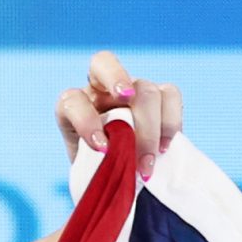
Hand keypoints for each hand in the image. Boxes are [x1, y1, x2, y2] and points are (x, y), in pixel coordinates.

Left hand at [58, 50, 182, 179]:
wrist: (125, 175)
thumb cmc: (100, 175)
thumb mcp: (87, 174)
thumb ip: (92, 167)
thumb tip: (108, 176)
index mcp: (72, 107)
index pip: (71, 99)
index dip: (84, 119)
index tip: (101, 147)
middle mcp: (99, 89)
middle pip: (103, 65)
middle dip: (117, 83)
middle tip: (129, 120)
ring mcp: (131, 88)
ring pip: (144, 90)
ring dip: (149, 130)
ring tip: (146, 165)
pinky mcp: (160, 95)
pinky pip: (170, 94)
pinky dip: (171, 122)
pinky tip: (165, 148)